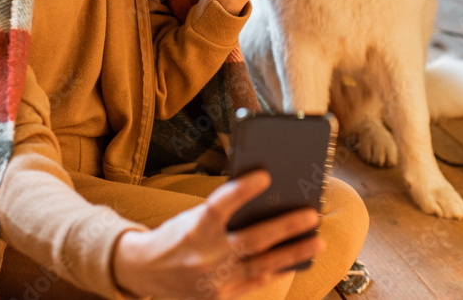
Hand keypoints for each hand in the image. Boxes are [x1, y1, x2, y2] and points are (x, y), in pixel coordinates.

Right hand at [112, 170, 322, 298]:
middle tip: (311, 214)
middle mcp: (204, 256)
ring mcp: (213, 281)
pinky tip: (297, 261)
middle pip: (251, 240)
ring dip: (292, 253)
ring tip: (316, 241)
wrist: (145, 271)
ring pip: (261, 267)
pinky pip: (255, 284)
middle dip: (284, 227)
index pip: (219, 206)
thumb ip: (223, 212)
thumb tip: (266, 199)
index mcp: (194, 229)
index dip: (241, 190)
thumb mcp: (193, 217)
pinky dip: (277, 270)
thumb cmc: (177, 235)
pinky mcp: (219, 298)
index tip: (264, 175)